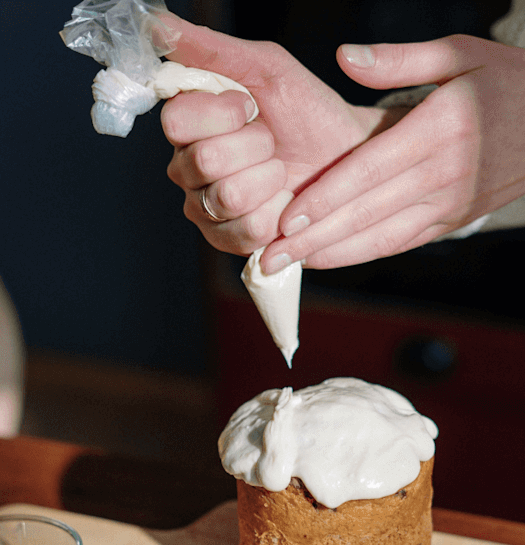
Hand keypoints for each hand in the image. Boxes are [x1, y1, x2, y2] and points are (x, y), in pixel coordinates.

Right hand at [157, 12, 384, 264]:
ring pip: (226, 197)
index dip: (221, 113)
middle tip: (272, 141)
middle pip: (203, 161)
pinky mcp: (227, 241)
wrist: (351, 159)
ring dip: (269, 179)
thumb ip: (208, 48)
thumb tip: (154, 22)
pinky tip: (283, 202)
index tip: (251, 106)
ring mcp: (203, 208)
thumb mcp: (265, 68)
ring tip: (280, 171)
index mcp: (188, 124)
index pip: (176, 120)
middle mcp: (186, 168)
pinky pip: (245, 230)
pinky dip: (277, 213)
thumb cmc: (309, 112)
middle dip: (255, 146)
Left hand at [262, 35, 524, 270]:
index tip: (287, 217)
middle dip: (314, 238)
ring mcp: (451, 201)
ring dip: (331, 254)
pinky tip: (326, 260)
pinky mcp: (454, 218)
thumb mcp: (463, 54)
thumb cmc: (506, 81)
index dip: (326, 197)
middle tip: (268, 255)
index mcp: (441, 129)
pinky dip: (362, 253)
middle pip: (368, 211)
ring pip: (382, 235)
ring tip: (285, 265)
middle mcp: (445, 172)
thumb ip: (401, 59)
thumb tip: (345, 56)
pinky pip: (402, 241)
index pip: (371, 170)